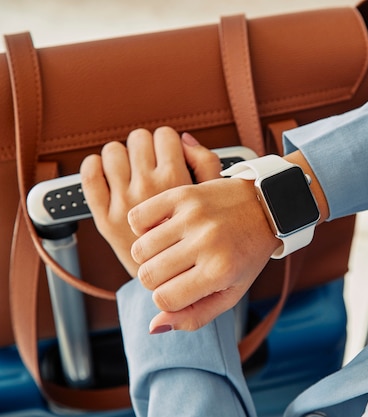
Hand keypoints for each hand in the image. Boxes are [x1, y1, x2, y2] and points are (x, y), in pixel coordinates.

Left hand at [80, 127, 220, 276]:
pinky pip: (91, 178)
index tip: (168, 149)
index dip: (167, 140)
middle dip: (145, 146)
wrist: (189, 284)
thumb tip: (183, 138)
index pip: (166, 136)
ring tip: (130, 168)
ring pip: (114, 153)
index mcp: (181, 185)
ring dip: (121, 155)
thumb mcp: (219, 203)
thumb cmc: (207, 242)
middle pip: (139, 140)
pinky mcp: (107, 220)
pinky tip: (103, 170)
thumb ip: (207, 164)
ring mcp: (127, 204)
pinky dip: (93, 167)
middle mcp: (153, 191)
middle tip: (151, 160)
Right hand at [127, 177, 280, 333]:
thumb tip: (152, 327)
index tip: (181, 288)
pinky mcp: (184, 194)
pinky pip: (137, 218)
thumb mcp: (231, 294)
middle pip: (147, 276)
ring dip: (149, 255)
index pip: (164, 299)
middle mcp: (206, 243)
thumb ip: (194, 316)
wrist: (266, 207)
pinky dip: (143, 227)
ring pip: (139, 250)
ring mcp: (193, 217)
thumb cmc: (246, 256)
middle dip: (156, 279)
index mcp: (220, 272)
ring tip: (170, 249)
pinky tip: (162, 229)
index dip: (167, 299)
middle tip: (176, 269)